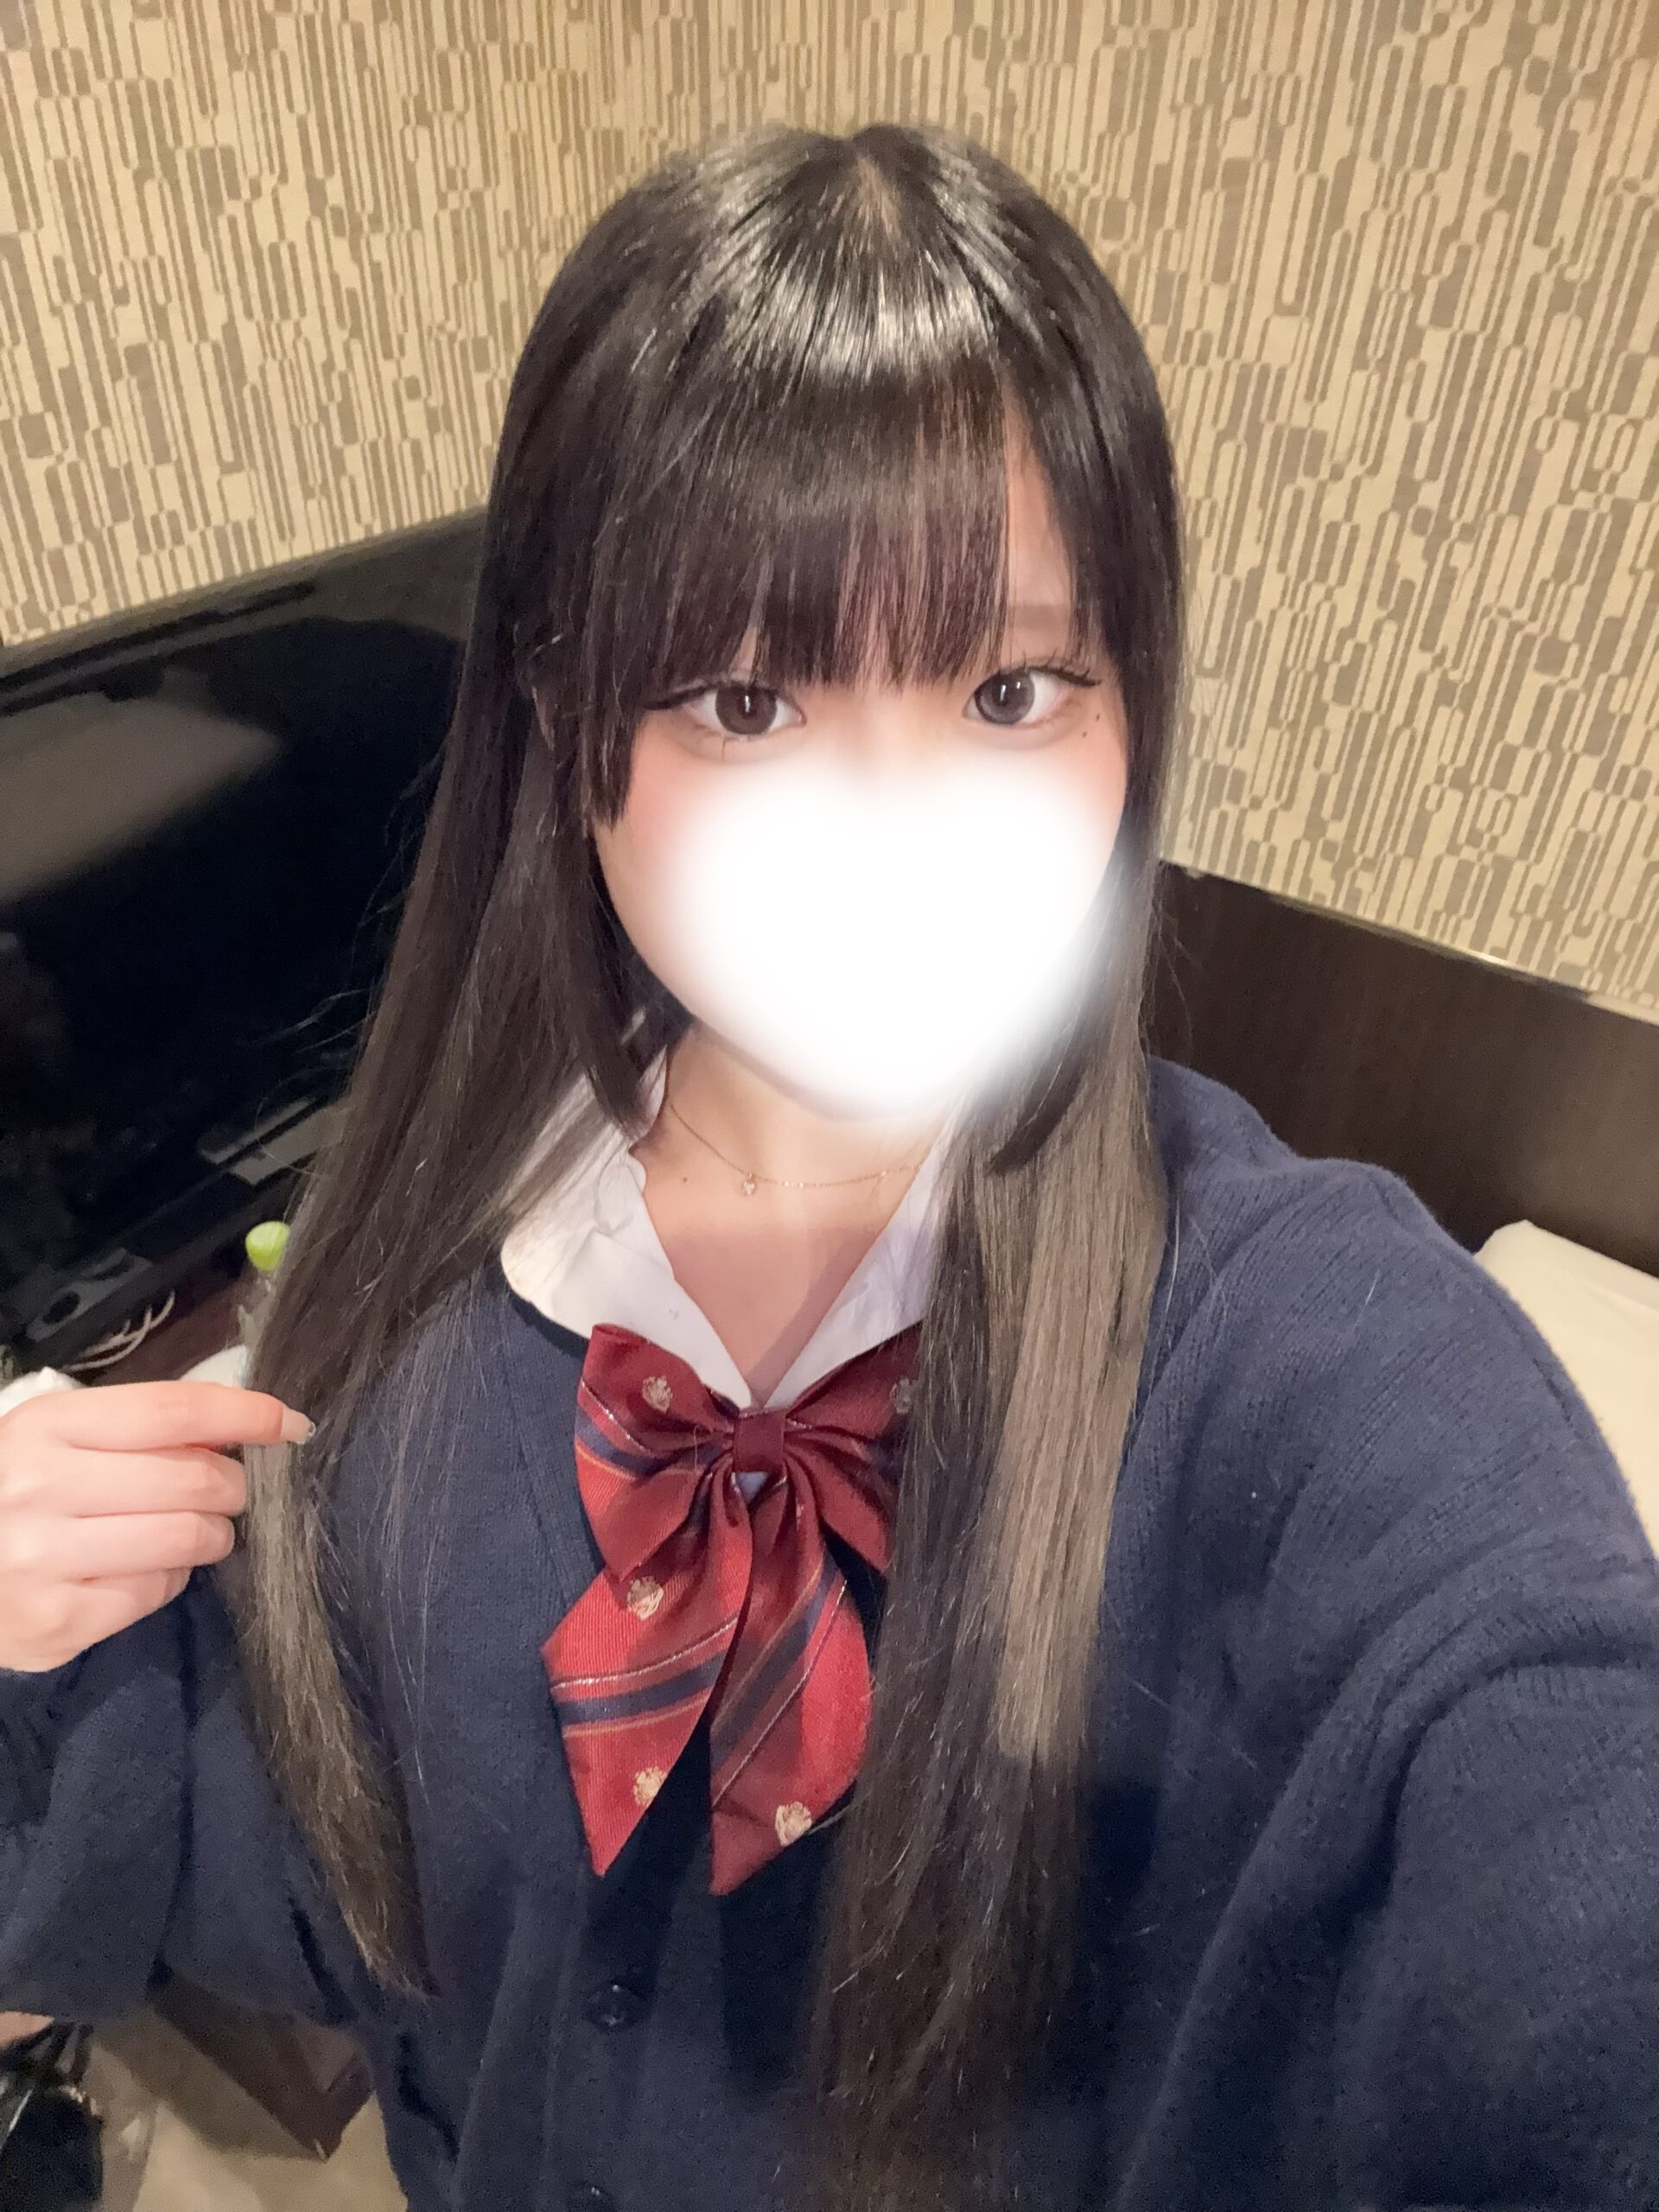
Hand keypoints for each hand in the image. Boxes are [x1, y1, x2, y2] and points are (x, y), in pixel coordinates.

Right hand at [0, 1381, 311, 1672]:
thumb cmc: (10, 1492)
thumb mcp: (56, 1438)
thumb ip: (136, 1430)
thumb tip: (235, 1431)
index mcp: (45, 1427)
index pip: (172, 1411)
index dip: (244, 1414)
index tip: (290, 1423)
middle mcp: (42, 1488)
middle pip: (193, 1479)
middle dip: (233, 1486)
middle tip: (230, 1492)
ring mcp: (46, 1560)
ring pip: (187, 1538)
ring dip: (211, 1534)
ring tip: (193, 1531)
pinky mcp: (57, 1622)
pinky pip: (156, 1592)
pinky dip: (169, 1578)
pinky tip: (144, 1568)